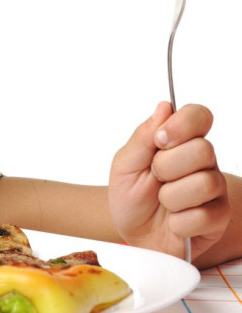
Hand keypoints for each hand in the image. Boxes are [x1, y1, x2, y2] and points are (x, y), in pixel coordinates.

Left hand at [108, 102, 229, 261]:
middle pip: (204, 149)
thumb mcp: (124, 165)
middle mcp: (203, 162)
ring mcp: (214, 190)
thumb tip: (164, 107)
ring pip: (204, 183)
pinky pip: (203, 216)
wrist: (133, 234)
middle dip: (167, 166)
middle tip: (155, 177)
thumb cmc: (130, 196)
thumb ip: (143, 137)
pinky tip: (172, 221)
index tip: (160, 140)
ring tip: (162, 201)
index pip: (199, 116)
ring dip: (171, 196)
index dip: (183, 124)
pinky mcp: (218, 218)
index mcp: (181, 143)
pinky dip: (178, 222)